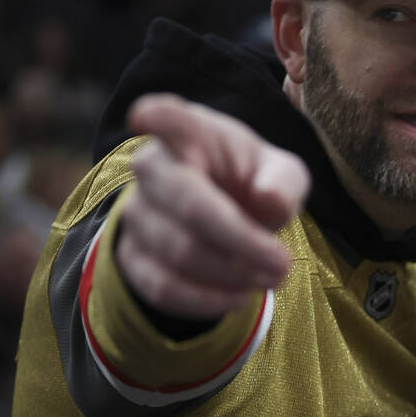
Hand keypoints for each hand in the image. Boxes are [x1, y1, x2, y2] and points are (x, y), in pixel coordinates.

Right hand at [115, 93, 310, 318]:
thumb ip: (283, 182)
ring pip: (180, 253)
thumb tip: (269, 203)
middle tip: (283, 264)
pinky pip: (164, 288)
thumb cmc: (253, 182)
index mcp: (192, 134)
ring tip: (271, 279)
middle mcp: (154, 168)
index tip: (145, 116)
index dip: (158, 118)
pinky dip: (207, 300)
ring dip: (233, 275)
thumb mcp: (284, 174)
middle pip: (190, 207)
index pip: (171, 120)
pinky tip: (239, 296)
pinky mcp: (131, 255)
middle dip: (243, 242)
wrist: (226, 214)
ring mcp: (136, 213)